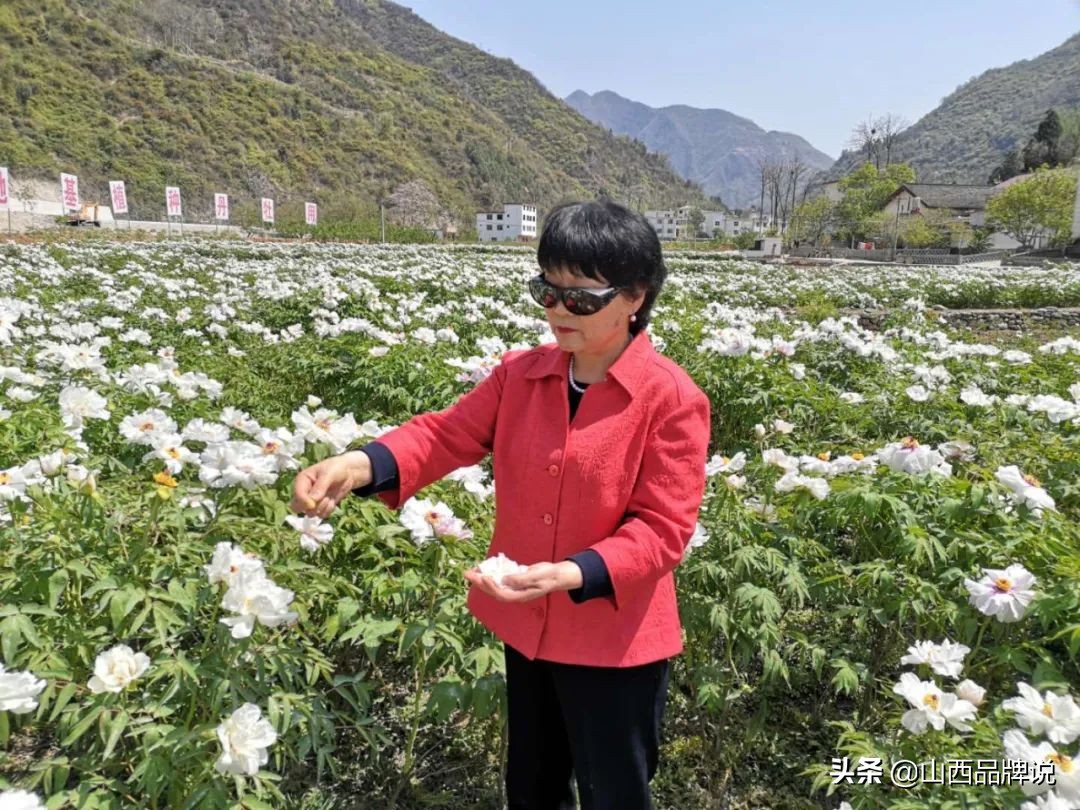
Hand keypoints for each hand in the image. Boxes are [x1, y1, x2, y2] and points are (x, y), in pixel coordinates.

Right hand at [289, 450, 371, 517]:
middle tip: (322, 500)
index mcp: (302, 480)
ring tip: (329, 497)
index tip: (314, 503)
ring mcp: (312, 500)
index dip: (304, 501)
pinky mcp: (321, 506)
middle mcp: (304, 491)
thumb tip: (312, 500)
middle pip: (297, 508)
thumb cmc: (336, 468)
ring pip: (310, 513)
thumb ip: (320, 486)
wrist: (348, 472)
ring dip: (322, 508)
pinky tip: (332, 501)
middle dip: (310, 507)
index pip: (297, 495)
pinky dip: (328, 510)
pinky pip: (321, 515)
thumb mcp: (328, 474)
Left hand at [463, 561, 582, 602]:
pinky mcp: (514, 580)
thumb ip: (521, 579)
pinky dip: (491, 573)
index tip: (484, 578)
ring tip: (471, 571)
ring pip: (494, 584)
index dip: (491, 587)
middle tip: (467, 573)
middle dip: (480, 582)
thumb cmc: (549, 576)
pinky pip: (499, 578)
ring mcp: (513, 587)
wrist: (557, 575)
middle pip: (493, 590)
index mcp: (520, 595)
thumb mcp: (537, 576)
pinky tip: (484, 567)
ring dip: (482, 578)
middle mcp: (514, 593)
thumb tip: (504, 580)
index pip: (501, 594)